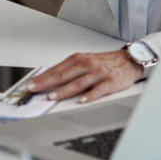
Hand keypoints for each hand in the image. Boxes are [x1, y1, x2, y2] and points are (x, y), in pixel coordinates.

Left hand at [26, 50, 143, 103]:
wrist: (130, 59)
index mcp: (78, 59)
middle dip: (46, 83)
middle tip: (33, 89)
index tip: (30, 84)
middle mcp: (86, 64)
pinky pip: (98, 90)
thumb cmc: (106, 62)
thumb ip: (70, 70)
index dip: (42, 77)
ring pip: (78, 83)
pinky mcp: (110, 82)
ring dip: (64, 90)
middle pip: (63, 75)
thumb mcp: (85, 61)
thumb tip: (50, 79)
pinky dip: (89, 96)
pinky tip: (82, 101)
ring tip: (52, 97)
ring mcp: (98, 73)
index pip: (56, 69)